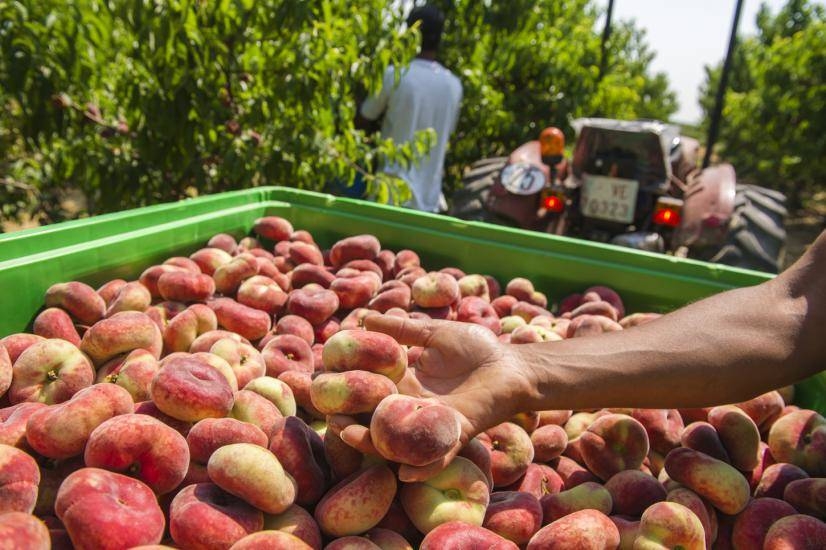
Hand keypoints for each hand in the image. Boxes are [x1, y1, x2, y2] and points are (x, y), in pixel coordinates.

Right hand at [337, 314, 536, 480]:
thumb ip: (400, 329)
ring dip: (372, 442)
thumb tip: (363, 317)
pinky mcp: (456, 432)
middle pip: (375, 419)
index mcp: (406, 384)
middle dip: (349, 420)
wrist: (512, 364)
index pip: (369, 390)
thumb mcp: (432, 334)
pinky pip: (437, 454)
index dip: (348, 390)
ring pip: (397, 440)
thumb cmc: (476, 348)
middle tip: (329, 416)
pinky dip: (422, 466)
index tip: (324, 384)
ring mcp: (432, 422)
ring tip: (348, 435)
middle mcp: (413, 407)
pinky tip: (403, 472)